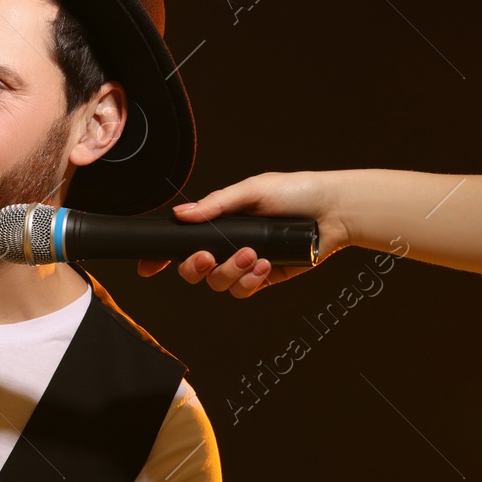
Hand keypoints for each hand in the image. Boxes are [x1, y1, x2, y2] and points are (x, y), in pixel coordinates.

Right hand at [137, 171, 347, 295]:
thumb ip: (215, 205)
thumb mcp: (251, 190)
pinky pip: (242, 291)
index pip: (182, 242)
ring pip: (217, 283)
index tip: (148, 266)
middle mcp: (227, 245)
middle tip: (206, 256)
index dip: (161, 256)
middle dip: (194, 267)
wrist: (333, 212)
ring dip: (231, 271)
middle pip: (192, 269)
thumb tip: (182, 214)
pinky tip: (265, 264)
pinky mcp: (263, 278)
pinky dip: (250, 280)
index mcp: (220, 222)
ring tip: (252, 254)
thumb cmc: (297, 192)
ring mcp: (244, 264)